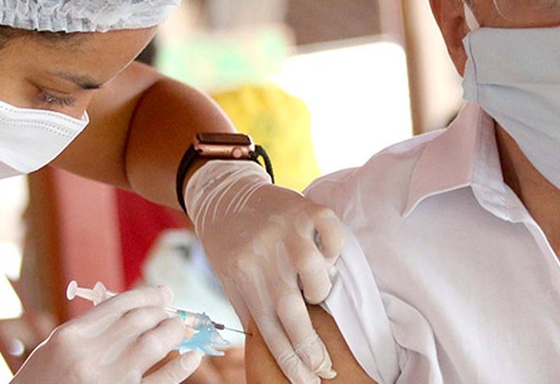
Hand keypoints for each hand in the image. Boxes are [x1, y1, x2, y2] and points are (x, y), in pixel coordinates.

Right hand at [14, 286, 203, 383]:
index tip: (163, 293)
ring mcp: (109, 380)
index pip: (119, 305)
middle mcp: (90, 355)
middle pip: (140, 321)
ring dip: (173, 331)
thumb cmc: (41, 381)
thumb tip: (133, 312)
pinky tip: (192, 357)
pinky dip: (180, 367)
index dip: (147, 295)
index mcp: (71, 336)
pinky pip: (160, 382)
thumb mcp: (56, 349)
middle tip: (173, 309)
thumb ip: (90, 330)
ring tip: (181, 328)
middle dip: (163, 311)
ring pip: (153, 344)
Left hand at [185, 160, 342, 383]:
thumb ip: (252, 313)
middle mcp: (265, 256)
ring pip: (317, 277)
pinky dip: (333, 252)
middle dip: (311, 348)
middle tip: (325, 369)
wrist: (225, 194)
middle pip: (293, 313)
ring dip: (320, 289)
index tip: (308, 381)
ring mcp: (288, 232)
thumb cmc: (231, 246)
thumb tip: (279, 351)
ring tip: (311, 286)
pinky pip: (334, 241)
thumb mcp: (232, 282)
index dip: (292, 362)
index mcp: (243, 278)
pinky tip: (322, 253)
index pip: (270, 331)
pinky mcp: (308, 210)